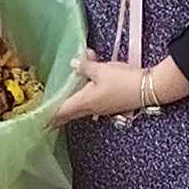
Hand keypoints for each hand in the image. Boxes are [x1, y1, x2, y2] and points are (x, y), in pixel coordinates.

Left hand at [51, 52, 188, 127]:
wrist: (149, 88)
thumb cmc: (123, 80)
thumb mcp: (102, 70)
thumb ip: (85, 67)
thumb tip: (72, 64)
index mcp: (85, 101)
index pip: (62, 110)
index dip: (49, 116)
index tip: (39, 124)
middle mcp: (91, 108)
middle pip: (70, 112)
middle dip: (58, 115)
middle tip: (46, 122)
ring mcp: (102, 108)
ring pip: (81, 106)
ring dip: (72, 103)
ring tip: (61, 105)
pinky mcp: (110, 104)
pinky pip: (91, 101)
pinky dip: (85, 94)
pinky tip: (86, 86)